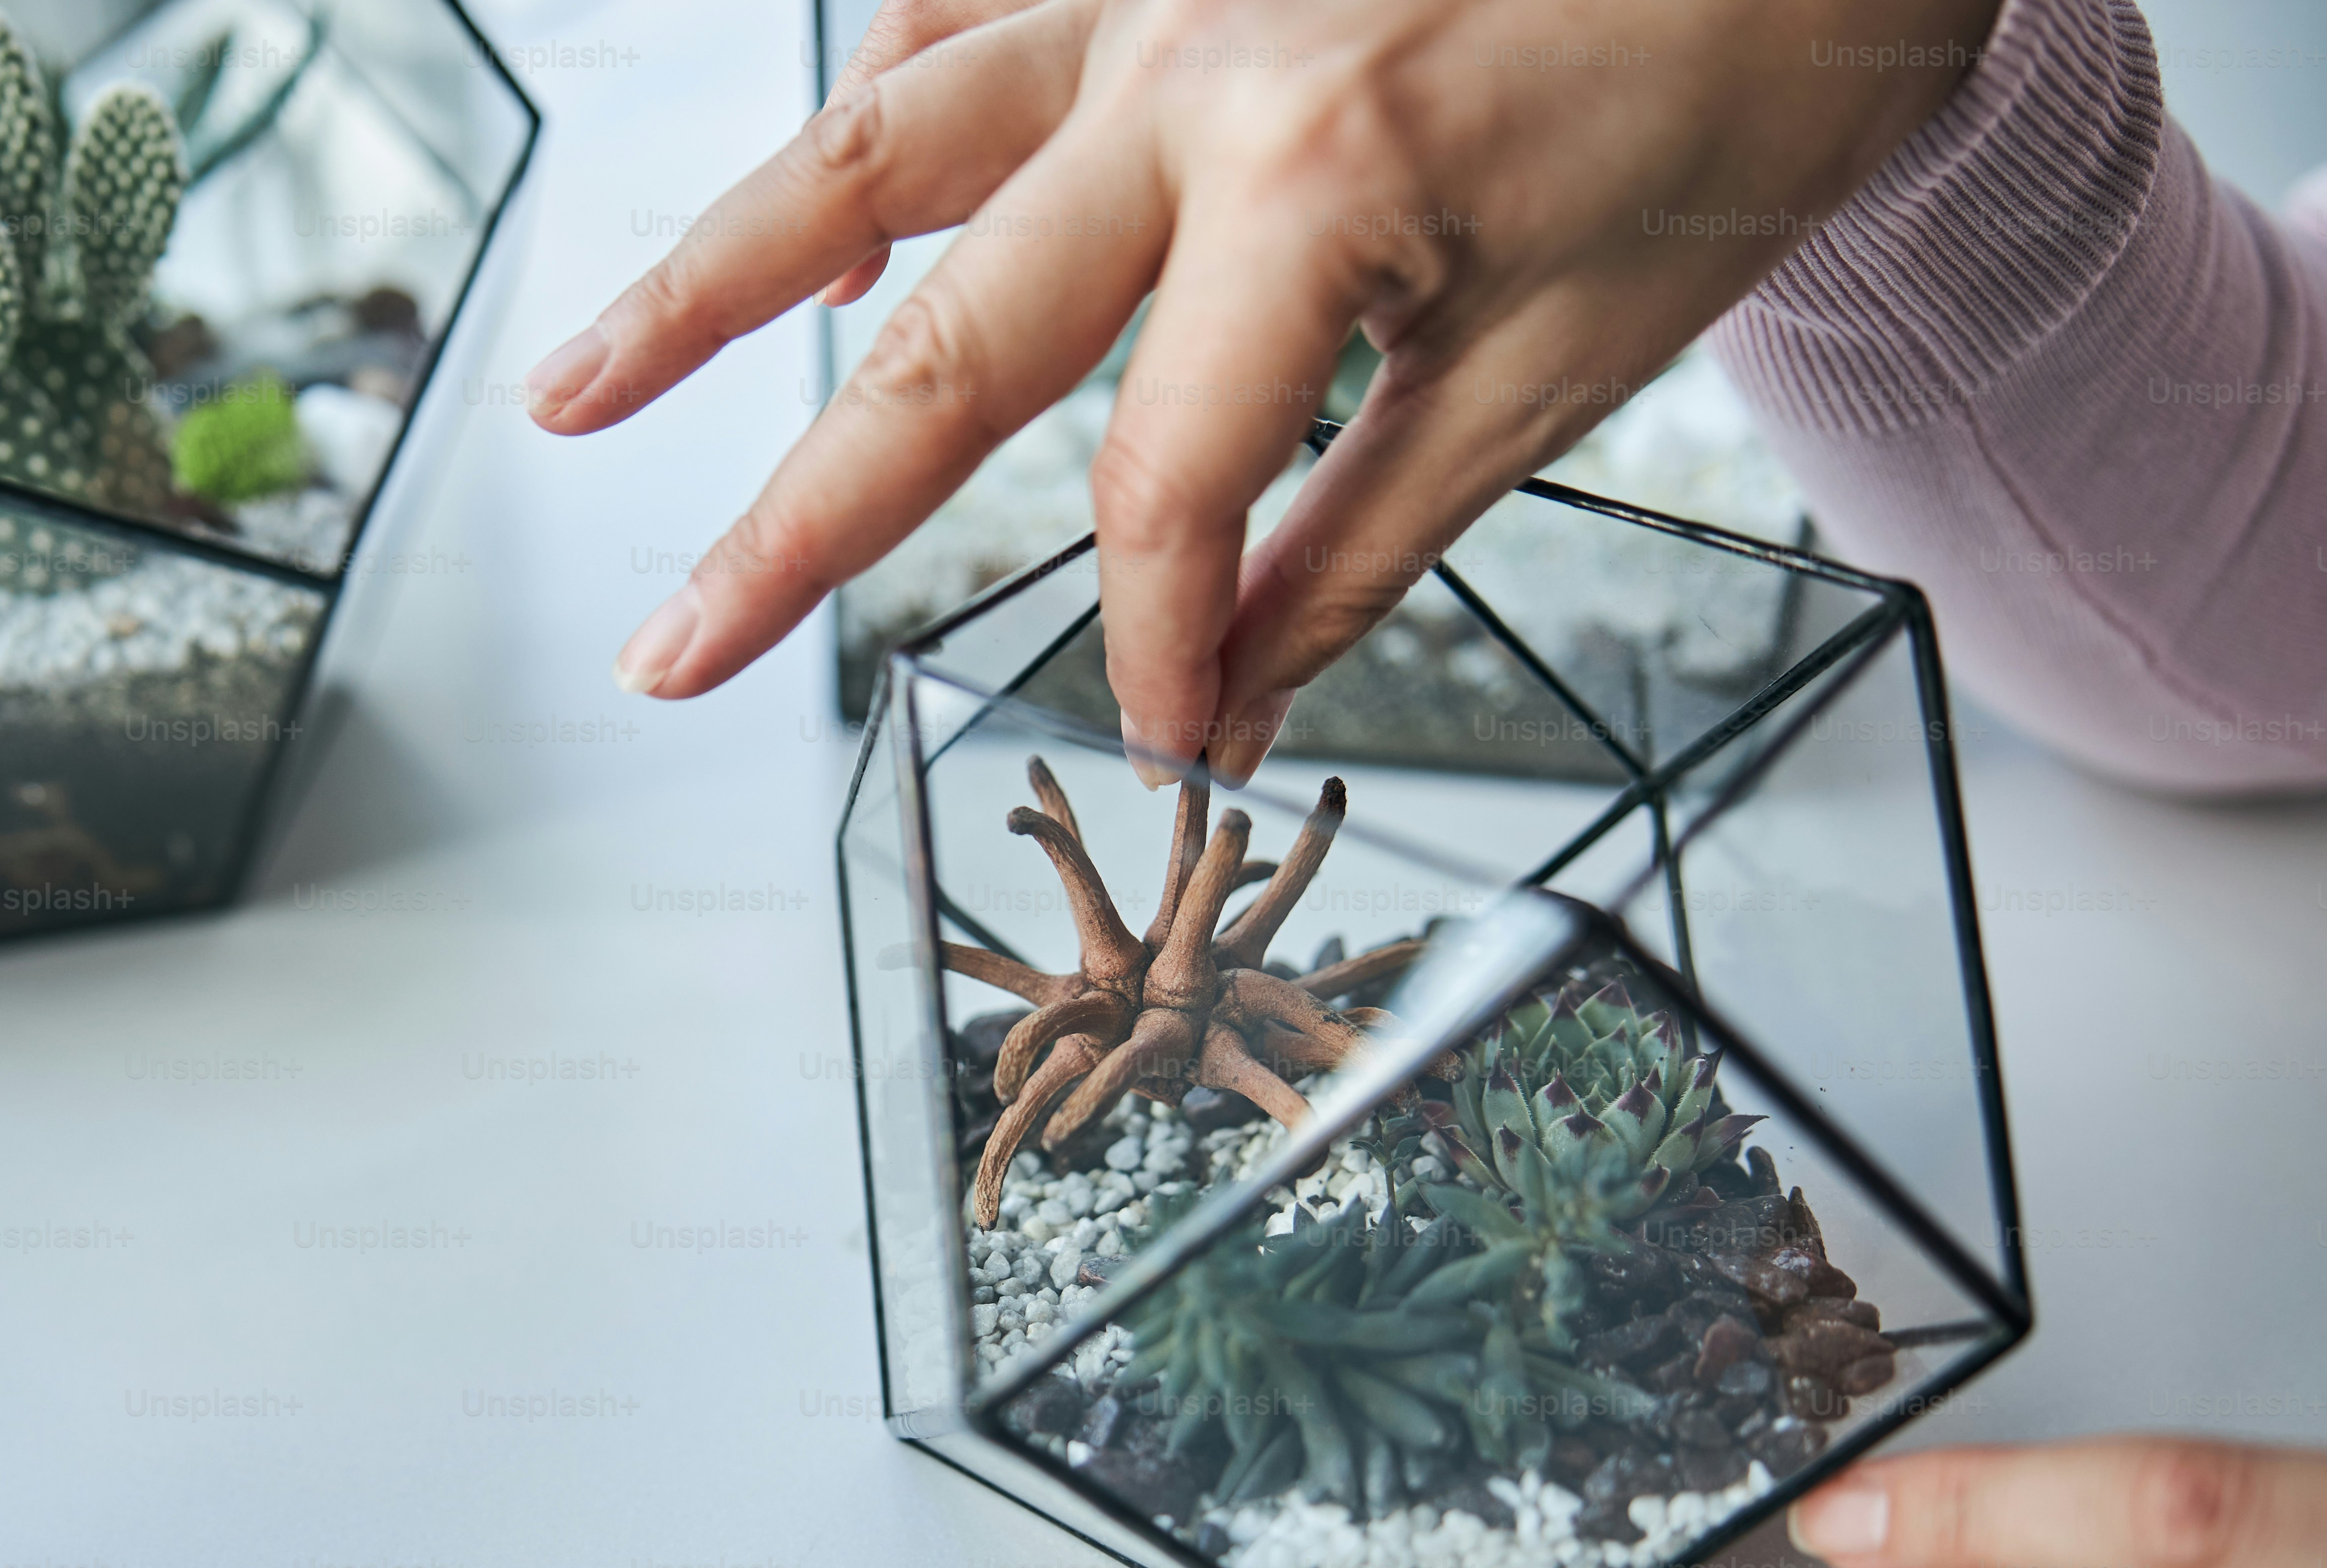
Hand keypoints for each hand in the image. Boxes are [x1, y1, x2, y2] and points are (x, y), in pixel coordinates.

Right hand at [529, 0, 1996, 780]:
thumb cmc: (1752, 88)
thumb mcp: (1574, 358)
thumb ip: (1364, 540)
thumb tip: (1225, 701)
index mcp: (1315, 185)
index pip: (1160, 491)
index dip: (1148, 640)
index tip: (1163, 735)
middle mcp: (1194, 62)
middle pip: (938, 340)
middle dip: (791, 524)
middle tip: (665, 652)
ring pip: (876, 133)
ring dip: (712, 279)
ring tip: (574, 389)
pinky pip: (960, 1)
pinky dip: (876, 99)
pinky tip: (821, 212)